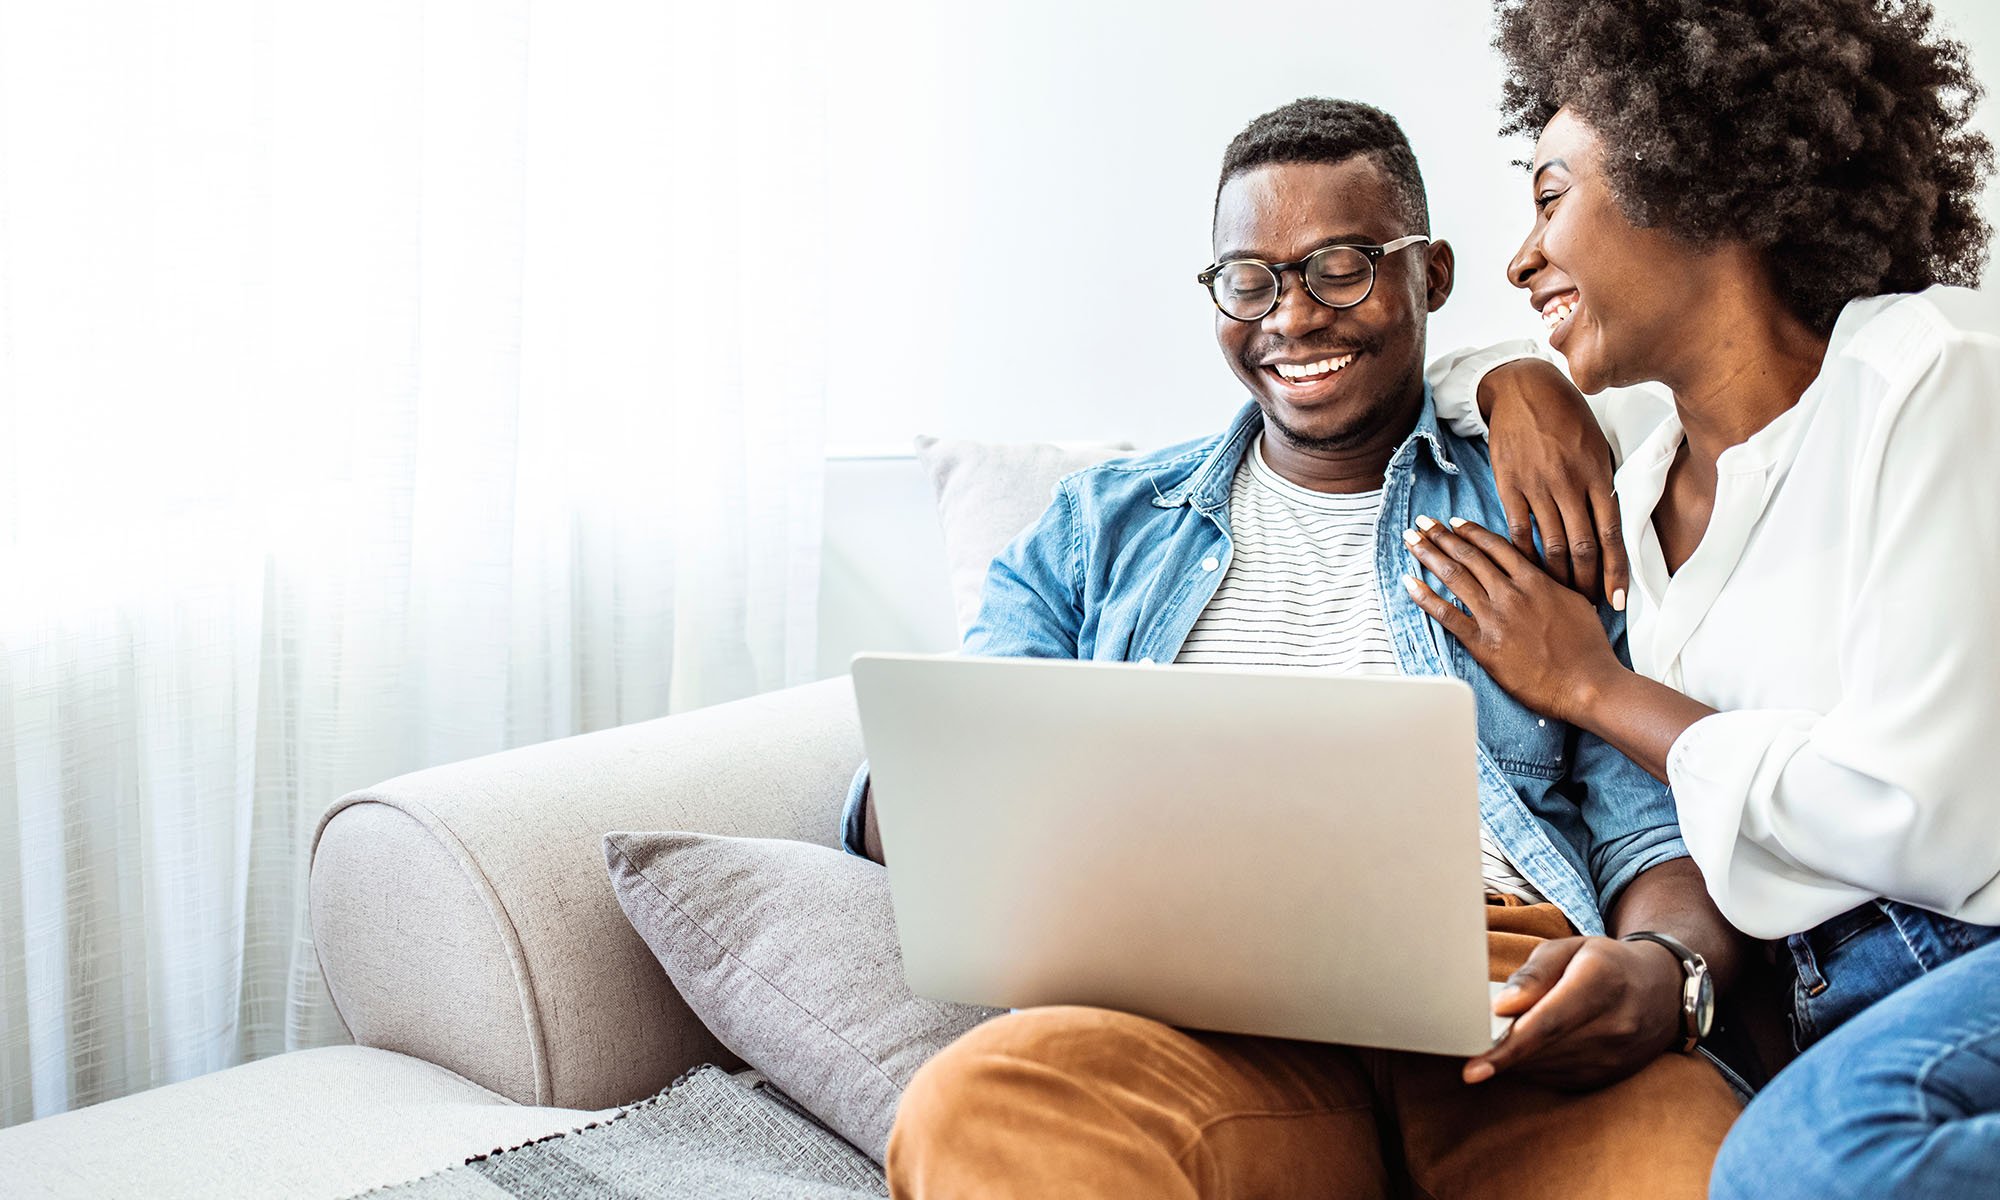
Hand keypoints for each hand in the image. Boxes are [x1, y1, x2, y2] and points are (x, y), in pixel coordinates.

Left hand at [1399, 516, 1622, 723]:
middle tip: (1422, 522)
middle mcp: (1511, 593)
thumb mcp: (1575, 603)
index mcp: (1535, 580)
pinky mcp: (1483, 644)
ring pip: (1454, 576)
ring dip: (1428, 555)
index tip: (1453, 522)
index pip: (1495, 546)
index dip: (1470, 531)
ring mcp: (1495, 617)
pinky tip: (1409, 583)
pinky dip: (1425, 597)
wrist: (1588, 684)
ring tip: (1410, 541)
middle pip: (1469, 555)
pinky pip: (1447, 615)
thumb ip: (1552, 585)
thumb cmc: (1588, 650)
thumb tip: (1542, 577)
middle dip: (1441, 535)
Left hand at [1464, 935, 1683, 1090]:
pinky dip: (1534, 1066)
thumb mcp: (1569, 949)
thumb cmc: (1606, 963)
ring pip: (1546, 1068)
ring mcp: (1614, 1057)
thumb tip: (1500, 1007)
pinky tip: (1530, 1046)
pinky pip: (1556, 1078)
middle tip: (1469, 1043)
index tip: (1473, 1068)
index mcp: (1599, 983)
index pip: (1547, 1024)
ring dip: (1516, 1058)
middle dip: (1500, 1052)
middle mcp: (1613, 1025)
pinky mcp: (1608, 1077)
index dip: (1507, 1048)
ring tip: (1504, 1035)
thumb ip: (1532, 974)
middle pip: (1542, 1049)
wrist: (1662, 992)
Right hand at [1478, 358, 1627, 608]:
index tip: (1616, 601)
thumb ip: (1602, 485)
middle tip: (1586, 605)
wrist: (1524, 389)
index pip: (1612, 535)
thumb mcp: (1598, 445)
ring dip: (1557, 576)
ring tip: (1561, 595)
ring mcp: (1538, 486)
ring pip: (1551, 545)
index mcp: (1598, 475)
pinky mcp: (1509, 486)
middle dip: (1586, 582)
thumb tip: (1607, 523)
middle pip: (1582, 547)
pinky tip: (1529, 572)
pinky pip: (1518, 531)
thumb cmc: (1567, 415)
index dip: (1615, 572)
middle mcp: (1570, 484)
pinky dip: (1525, 555)